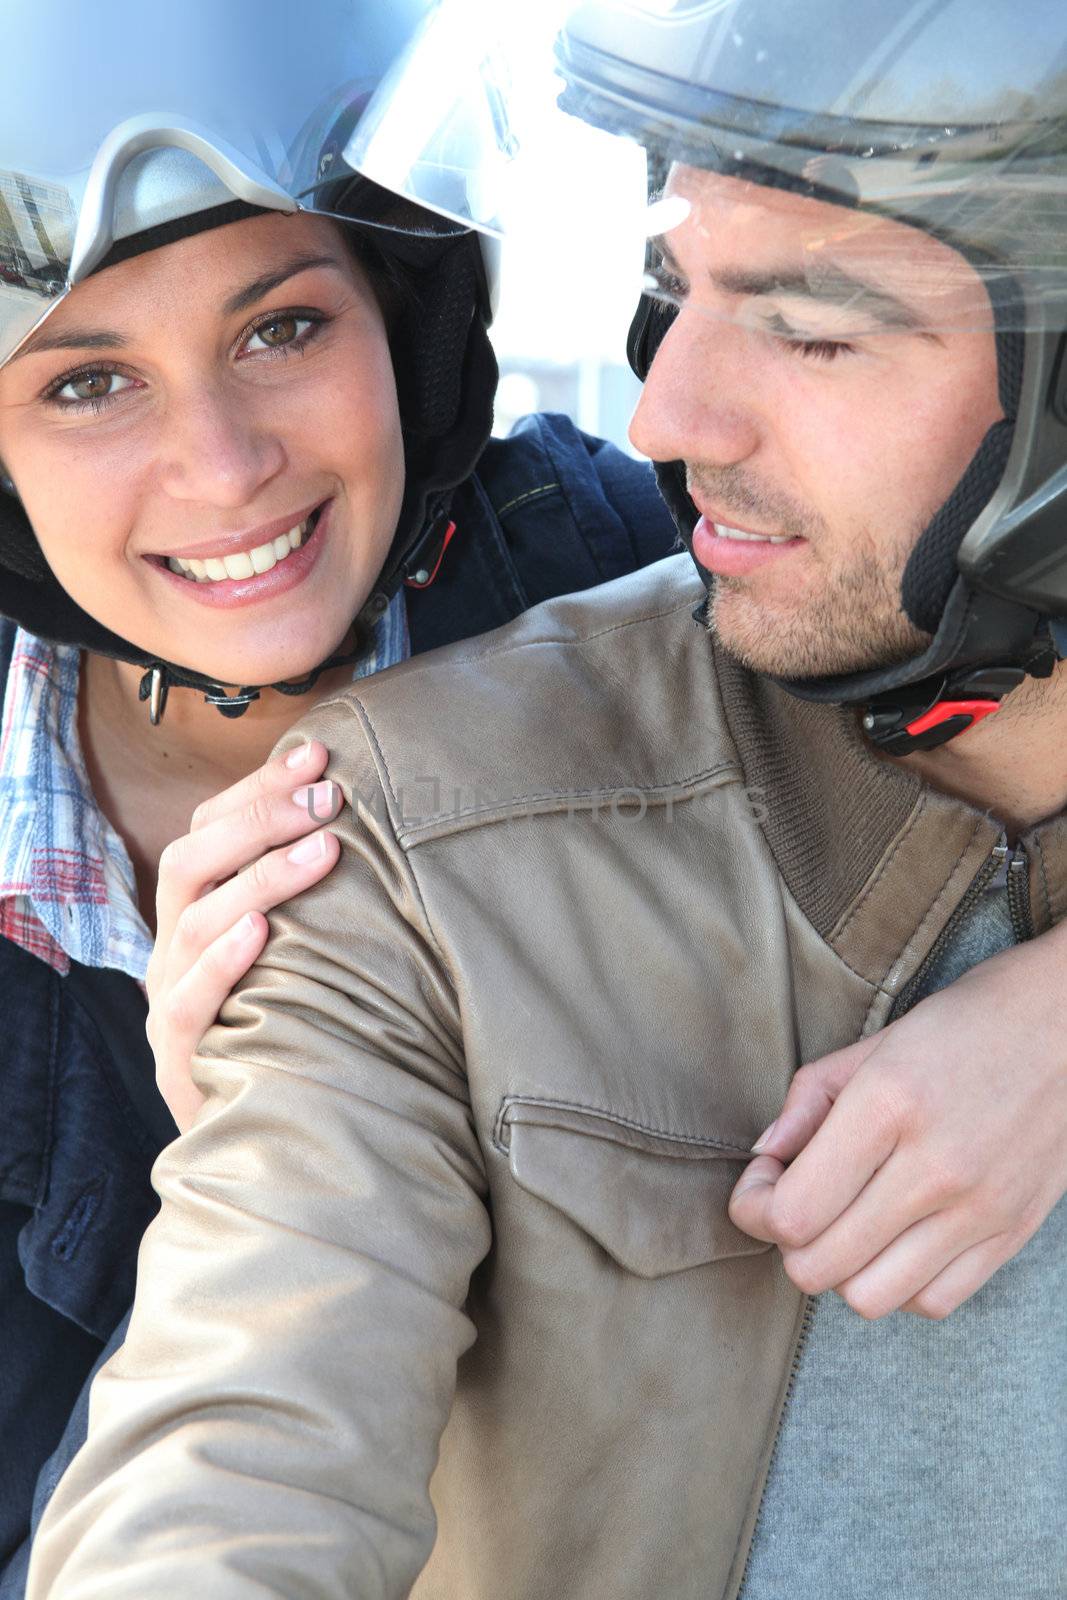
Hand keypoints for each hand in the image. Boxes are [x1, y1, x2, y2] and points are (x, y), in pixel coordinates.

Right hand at [146, 739, 343, 1132]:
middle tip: (330, 795)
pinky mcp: (180, 1055)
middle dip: (261, 818)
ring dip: (262, 877)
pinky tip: (261, 932)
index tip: (318, 752)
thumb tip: (367, 820)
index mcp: (195, 912)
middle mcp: (174, 947)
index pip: (210, 828)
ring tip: (323, 847)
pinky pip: (190, 1000)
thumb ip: (310, 895)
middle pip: (192, 859)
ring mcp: (169, 999)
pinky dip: (223, 962)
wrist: (256, 1135)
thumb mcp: (294, 951)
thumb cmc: (286, 1024)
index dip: (258, 788)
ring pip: (196, 921)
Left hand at [728, 925, 1066, 1319]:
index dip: (755, 1207)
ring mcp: (979, 1209)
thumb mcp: (876, 1040)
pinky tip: (896, 1239)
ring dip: (842, 1269)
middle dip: (788, 1242)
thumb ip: (810, 1100)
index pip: (793, 1212)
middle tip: (797, 1203)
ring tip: (846, 1224)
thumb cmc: (968, 1023)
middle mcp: (935, 1166)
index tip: (764, 1182)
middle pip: (819, 1267)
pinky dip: (899, 1284)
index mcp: (888, 1104)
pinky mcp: (1012, 1233)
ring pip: (871, 1298)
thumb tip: (764, 1156)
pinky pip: (933, 1301)